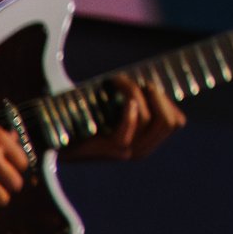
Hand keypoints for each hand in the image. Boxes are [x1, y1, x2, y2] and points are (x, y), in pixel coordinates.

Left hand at [65, 74, 184, 161]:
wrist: (55, 139)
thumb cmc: (85, 118)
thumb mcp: (117, 109)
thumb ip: (138, 102)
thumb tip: (154, 82)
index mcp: (148, 141)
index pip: (177, 121)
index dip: (166, 100)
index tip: (148, 86)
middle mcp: (142, 149)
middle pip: (169, 121)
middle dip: (158, 96)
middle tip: (140, 83)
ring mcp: (128, 152)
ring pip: (149, 119)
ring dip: (135, 92)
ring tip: (120, 81)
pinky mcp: (113, 149)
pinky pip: (132, 125)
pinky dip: (128, 106)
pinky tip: (120, 95)